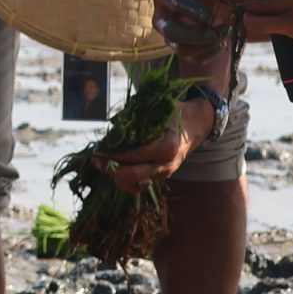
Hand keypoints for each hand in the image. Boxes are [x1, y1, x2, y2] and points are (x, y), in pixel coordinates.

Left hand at [100, 94, 214, 193]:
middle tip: (96, 160)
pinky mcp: (163, 176)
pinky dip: (127, 180)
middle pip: (132, 175)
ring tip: (105, 165)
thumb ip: (135, 118)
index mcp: (166, 146)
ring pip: (135, 184)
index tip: (98, 150)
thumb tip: (112, 127)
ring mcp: (166, 172)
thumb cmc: (175, 113)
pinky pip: (141, 184)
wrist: (196, 124)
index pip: (133, 156)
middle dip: (110, 169)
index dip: (113, 154)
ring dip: (117, 177)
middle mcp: (166, 164)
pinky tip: (117, 170)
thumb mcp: (156, 110)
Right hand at [154, 0, 233, 53]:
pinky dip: (211, 53)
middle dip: (197, 34)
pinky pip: (194, 59)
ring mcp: (169, 36)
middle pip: (172, 31)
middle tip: (220, 31)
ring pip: (181, 49)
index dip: (193, 10)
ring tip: (224, 34)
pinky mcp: (181, 49)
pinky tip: (222, 42)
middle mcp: (161, 17)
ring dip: (207, 45)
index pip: (175, 3)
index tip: (212, 16)